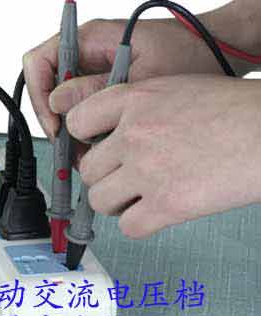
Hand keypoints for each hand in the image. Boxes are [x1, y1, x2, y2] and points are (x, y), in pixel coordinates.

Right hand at [23, 18, 238, 139]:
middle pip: (47, 87)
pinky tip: (99, 146)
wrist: (219, 52)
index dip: (39, 95)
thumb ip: (97, 90)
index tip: (55, 125)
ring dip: (71, 131)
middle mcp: (87, 53)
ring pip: (63, 103)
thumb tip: (57, 103)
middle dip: (55, 120)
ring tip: (88, 153)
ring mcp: (94, 70)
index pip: (40, 62)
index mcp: (91, 38)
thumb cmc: (191, 52)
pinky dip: (87, 132)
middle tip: (70, 148)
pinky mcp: (104, 87)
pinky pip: (83, 110)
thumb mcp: (141, 78)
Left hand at [63, 74, 260, 238]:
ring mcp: (148, 171)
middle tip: (127, 178)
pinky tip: (157, 213)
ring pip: (100, 200)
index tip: (98, 148)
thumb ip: (137, 109)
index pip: (77, 122)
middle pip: (88, 169)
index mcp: (135, 100)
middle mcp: (135, 134)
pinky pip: (128, 227)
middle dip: (106, 177)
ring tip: (141, 197)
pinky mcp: (168, 204)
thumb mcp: (177, 88)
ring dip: (117, 203)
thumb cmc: (237, 110)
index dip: (85, 139)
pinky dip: (139, 225)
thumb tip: (109, 136)